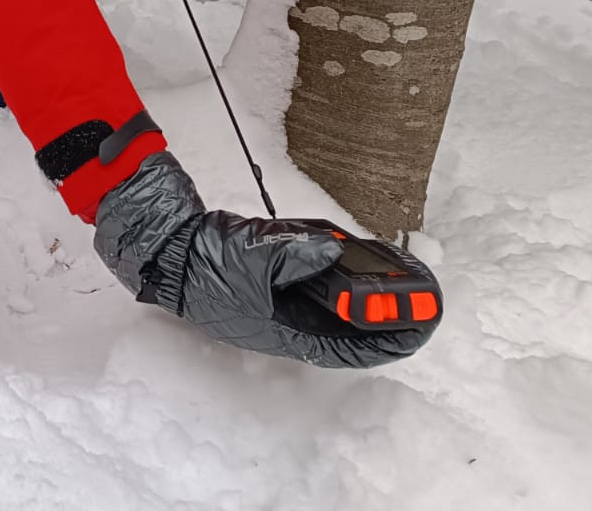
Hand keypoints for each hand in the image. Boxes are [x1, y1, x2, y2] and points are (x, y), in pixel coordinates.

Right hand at [94, 152, 436, 367]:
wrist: (166, 250)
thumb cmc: (204, 266)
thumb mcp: (254, 258)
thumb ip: (298, 253)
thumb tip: (334, 247)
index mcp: (286, 330)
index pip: (350, 344)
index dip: (391, 337)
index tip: (425, 322)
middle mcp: (288, 319)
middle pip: (347, 322)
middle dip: (383, 308)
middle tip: (418, 289)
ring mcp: (279, 298)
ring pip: (333, 298)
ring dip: (361, 284)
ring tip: (393, 266)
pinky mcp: (270, 277)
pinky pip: (312, 274)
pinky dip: (332, 263)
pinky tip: (347, 248)